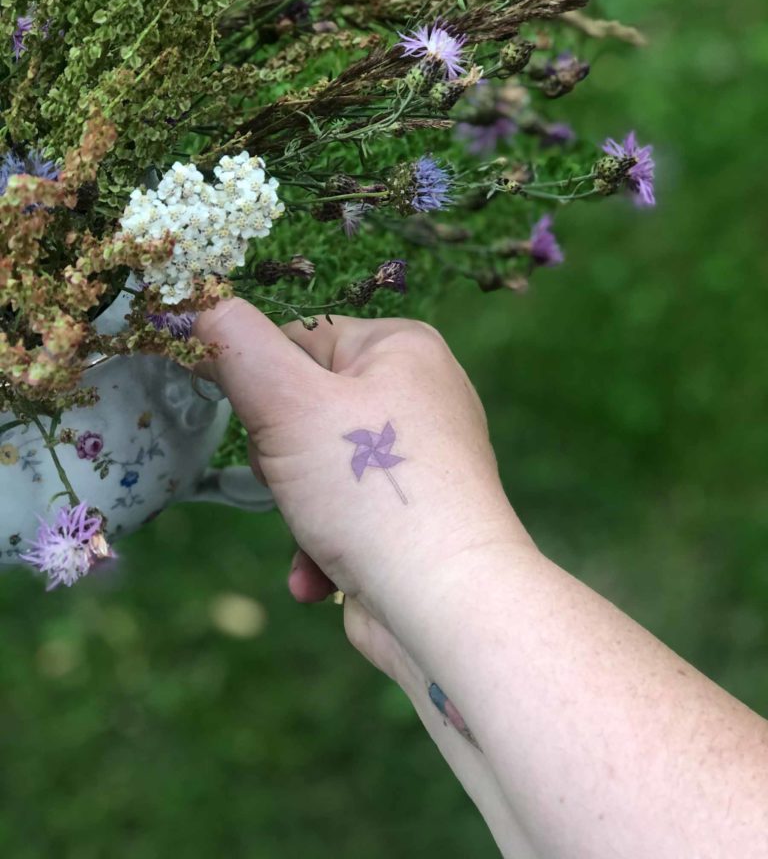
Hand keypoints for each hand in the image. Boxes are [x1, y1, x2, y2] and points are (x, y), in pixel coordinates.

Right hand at [193, 298, 528, 612]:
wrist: (447, 604)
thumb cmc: (368, 487)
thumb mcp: (287, 401)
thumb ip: (236, 346)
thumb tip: (199, 306)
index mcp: (402, 347)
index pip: (300, 339)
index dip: (261, 382)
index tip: (253, 421)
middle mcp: (421, 394)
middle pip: (304, 408)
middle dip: (282, 459)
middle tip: (299, 481)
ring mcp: (421, 460)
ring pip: (316, 467)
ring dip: (297, 511)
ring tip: (320, 533)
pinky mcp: (413, 516)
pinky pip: (346, 513)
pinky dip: (324, 545)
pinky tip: (322, 577)